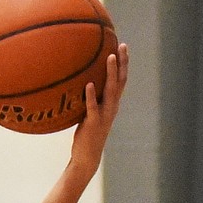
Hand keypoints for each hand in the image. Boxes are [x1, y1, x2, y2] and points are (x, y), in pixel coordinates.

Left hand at [71, 43, 127, 173]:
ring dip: (111, 73)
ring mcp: (105, 114)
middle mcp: (112, 107)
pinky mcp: (94, 123)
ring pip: (111, 90)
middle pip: (121, 81)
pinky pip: (93, 107)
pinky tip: (89, 84)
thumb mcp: (89, 113)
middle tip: (122, 45)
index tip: (122, 46)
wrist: (87, 156)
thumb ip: (88, 99)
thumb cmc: (86, 134)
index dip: (123, 64)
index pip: (121, 80)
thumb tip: (78, 82)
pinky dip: (92, 95)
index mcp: (112, 103)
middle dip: (122, 63)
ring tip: (109, 57)